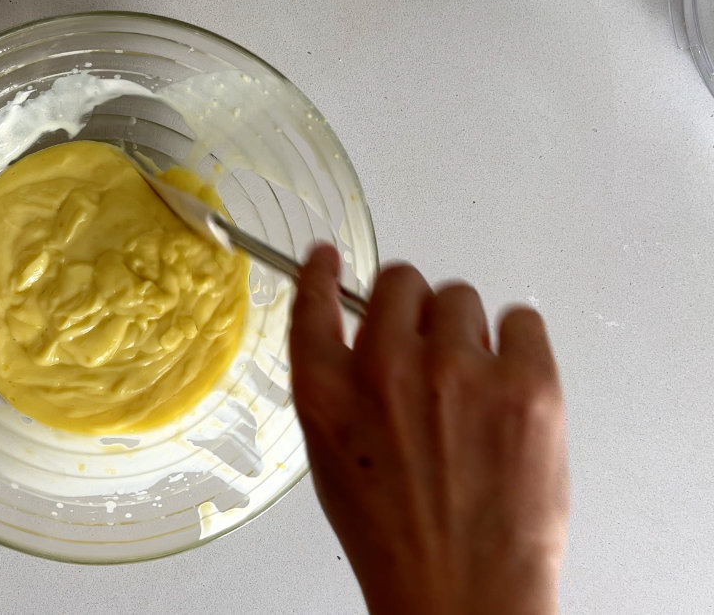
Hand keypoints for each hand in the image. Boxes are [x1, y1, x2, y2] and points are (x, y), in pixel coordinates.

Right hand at [289, 245, 568, 614]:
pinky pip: (522, 318)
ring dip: (464, 329)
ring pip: (461, 297)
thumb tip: (367, 340)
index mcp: (327, 393)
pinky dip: (516, 341)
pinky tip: (508, 382)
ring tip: (471, 385)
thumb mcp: (333, 460)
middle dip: (414, 308)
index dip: (322, 272)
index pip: (314, 301)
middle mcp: (386, 369)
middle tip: (430, 348)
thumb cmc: (396, 538)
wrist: (459, 590)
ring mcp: (458, 372)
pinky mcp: (525, 382)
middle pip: (402, 281)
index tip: (328, 258)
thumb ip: (339, 392)